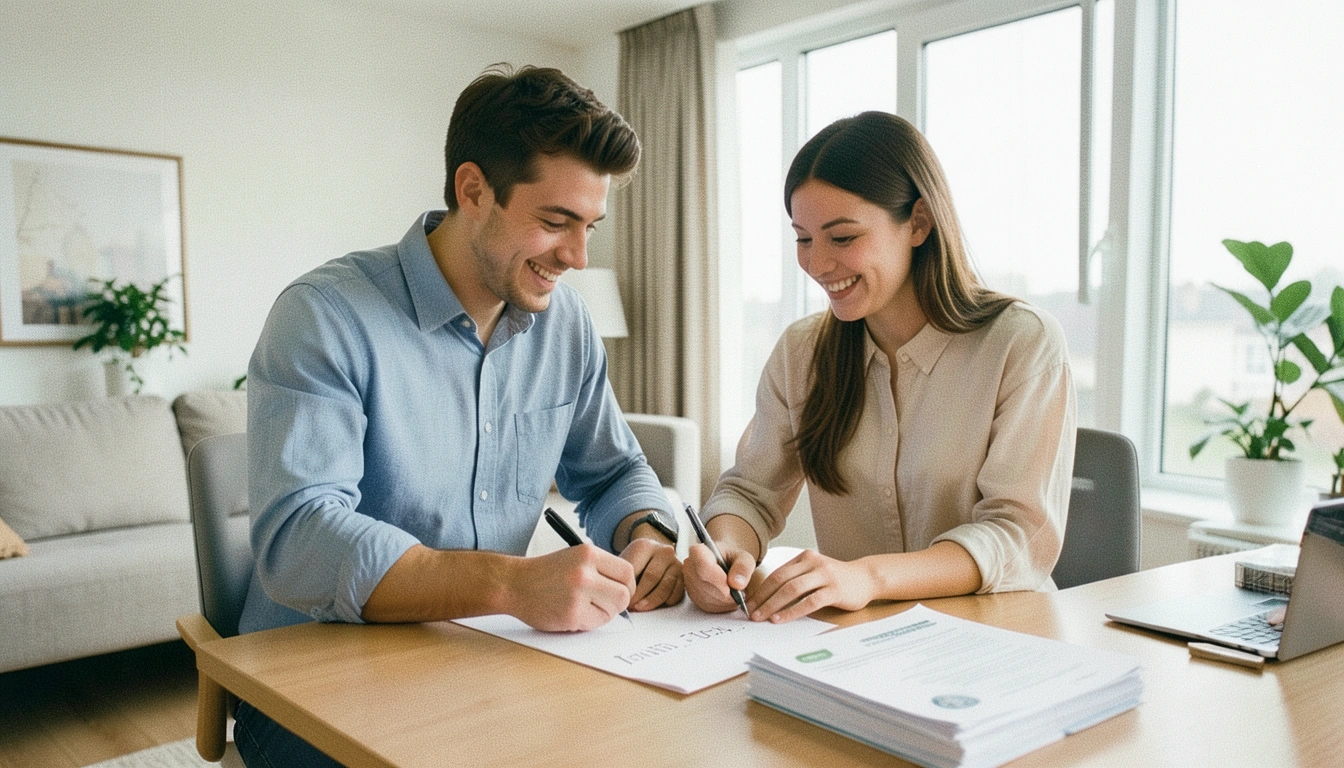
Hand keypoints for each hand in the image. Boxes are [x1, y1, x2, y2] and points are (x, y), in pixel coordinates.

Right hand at [508, 544, 635, 631]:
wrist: (514, 584)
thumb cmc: (546, 572)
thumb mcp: (576, 557)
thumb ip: (601, 569)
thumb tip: (628, 588)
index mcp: (589, 553)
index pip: (627, 572)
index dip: (628, 585)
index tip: (621, 590)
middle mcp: (585, 572)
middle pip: (624, 595)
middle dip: (617, 603)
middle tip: (605, 603)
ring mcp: (578, 595)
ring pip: (611, 612)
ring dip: (602, 613)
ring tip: (582, 606)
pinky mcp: (571, 615)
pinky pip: (594, 624)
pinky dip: (587, 622)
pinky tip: (571, 613)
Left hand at [619, 538, 683, 610]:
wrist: (651, 556)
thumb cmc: (635, 563)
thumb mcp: (625, 563)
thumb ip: (624, 577)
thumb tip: (623, 597)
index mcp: (644, 545)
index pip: (635, 568)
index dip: (628, 587)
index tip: (622, 598)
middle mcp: (663, 551)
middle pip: (651, 578)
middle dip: (640, 596)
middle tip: (630, 607)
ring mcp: (676, 562)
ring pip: (665, 586)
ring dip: (652, 601)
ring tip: (641, 607)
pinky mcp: (684, 575)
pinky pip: (677, 592)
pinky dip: (667, 601)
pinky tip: (657, 605)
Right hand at [684, 542, 755, 613]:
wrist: (728, 567)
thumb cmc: (734, 560)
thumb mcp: (744, 558)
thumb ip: (743, 567)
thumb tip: (737, 584)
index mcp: (699, 551)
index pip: (703, 566)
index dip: (717, 578)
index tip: (733, 585)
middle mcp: (689, 567)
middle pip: (704, 584)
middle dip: (725, 592)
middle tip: (740, 592)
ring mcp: (689, 583)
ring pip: (705, 598)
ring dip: (724, 601)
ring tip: (736, 594)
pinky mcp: (693, 597)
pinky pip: (706, 606)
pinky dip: (721, 606)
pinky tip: (729, 599)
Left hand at [746, 549, 873, 623]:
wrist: (866, 578)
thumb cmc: (837, 579)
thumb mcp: (814, 572)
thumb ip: (796, 579)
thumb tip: (768, 598)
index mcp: (804, 558)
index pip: (776, 573)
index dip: (760, 589)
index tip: (748, 604)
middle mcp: (813, 563)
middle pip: (780, 580)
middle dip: (763, 598)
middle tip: (750, 612)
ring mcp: (824, 575)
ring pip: (792, 589)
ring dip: (774, 604)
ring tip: (762, 617)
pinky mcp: (834, 590)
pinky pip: (809, 601)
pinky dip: (792, 611)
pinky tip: (781, 619)